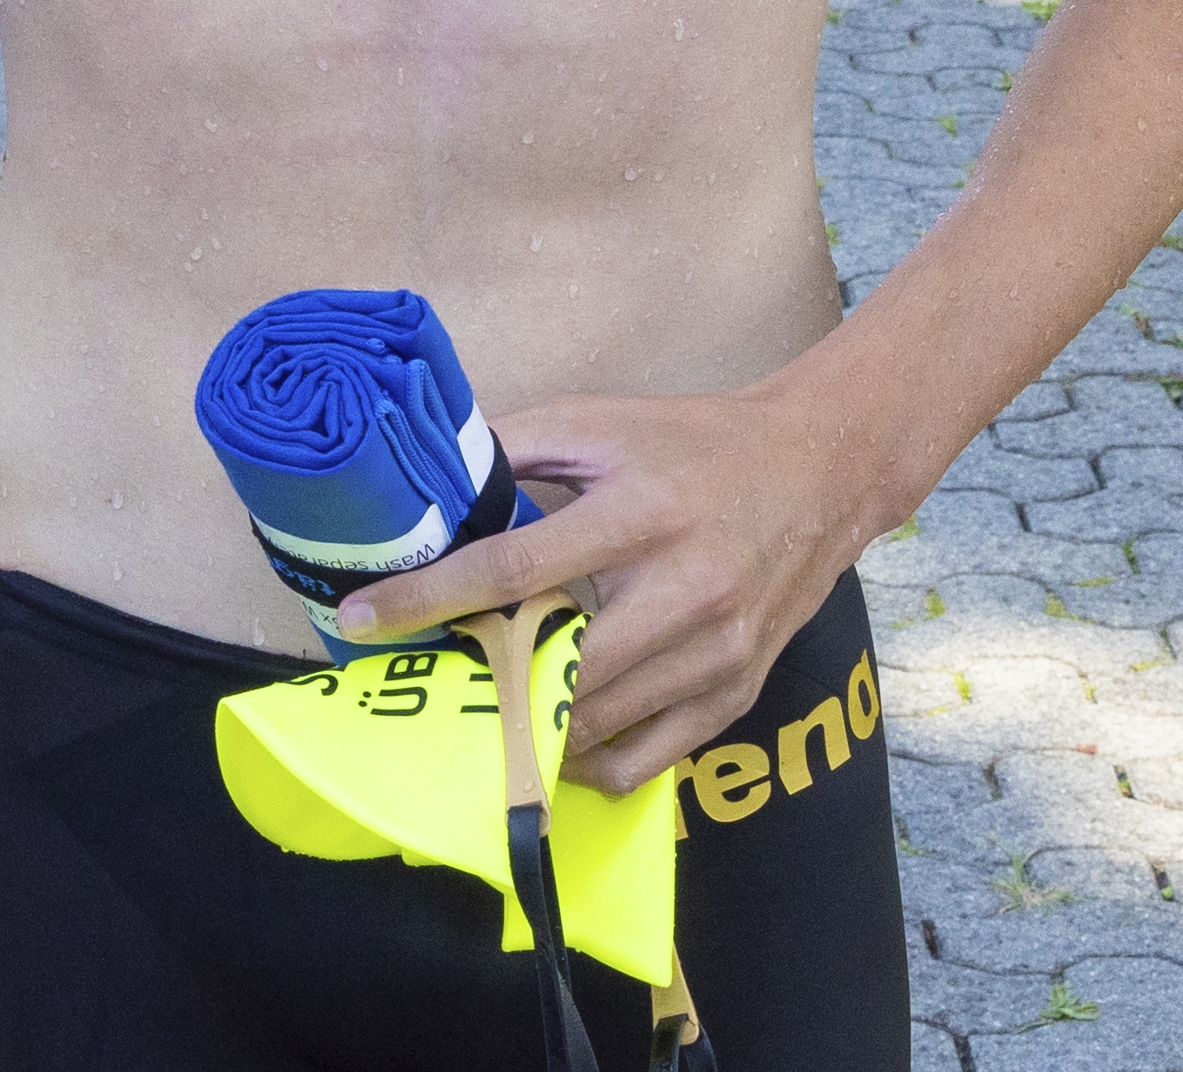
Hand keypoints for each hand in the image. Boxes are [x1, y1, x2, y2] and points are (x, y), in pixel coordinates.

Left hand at [332, 381, 877, 792]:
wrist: (821, 471)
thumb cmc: (697, 442)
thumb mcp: (603, 421)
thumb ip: (513, 445)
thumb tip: (426, 475)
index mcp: (641, 510)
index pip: (514, 569)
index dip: (428, 599)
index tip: (360, 619)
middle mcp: (684, 587)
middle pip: (554, 667)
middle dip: (475, 682)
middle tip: (422, 681)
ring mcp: (716, 651)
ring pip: (592, 724)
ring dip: (525, 726)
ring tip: (480, 707)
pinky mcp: (736, 693)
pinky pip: (642, 760)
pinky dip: (586, 760)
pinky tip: (555, 734)